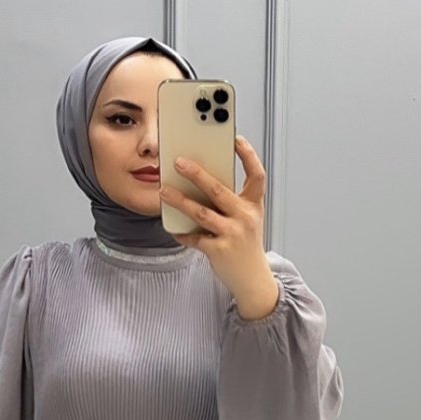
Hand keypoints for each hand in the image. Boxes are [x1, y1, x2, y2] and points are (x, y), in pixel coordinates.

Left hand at [159, 135, 274, 302]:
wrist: (252, 280)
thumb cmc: (245, 245)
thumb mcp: (247, 220)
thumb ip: (231, 201)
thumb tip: (200, 181)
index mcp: (254, 206)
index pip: (256, 175)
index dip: (248, 155)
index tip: (235, 139)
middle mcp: (245, 218)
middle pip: (218, 189)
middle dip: (197, 174)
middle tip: (178, 161)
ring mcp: (232, 234)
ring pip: (201, 212)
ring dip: (180, 201)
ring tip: (164, 191)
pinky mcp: (219, 251)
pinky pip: (194, 237)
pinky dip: (182, 232)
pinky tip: (173, 228)